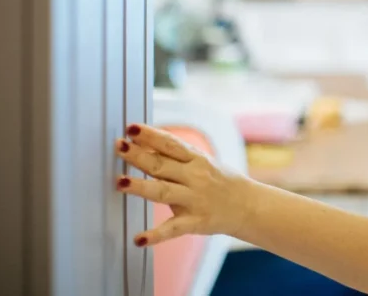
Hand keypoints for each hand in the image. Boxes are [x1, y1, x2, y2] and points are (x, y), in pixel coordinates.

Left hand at [114, 123, 251, 246]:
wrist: (248, 205)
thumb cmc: (219, 181)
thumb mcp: (202, 163)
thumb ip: (174, 157)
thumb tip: (142, 144)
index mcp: (197, 159)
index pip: (170, 144)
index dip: (150, 135)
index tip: (131, 128)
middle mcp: (195, 177)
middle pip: (162, 165)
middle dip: (139, 156)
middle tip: (119, 147)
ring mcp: (195, 200)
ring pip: (164, 192)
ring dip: (141, 187)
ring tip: (121, 183)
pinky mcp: (195, 222)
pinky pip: (173, 229)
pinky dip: (155, 235)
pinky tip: (138, 239)